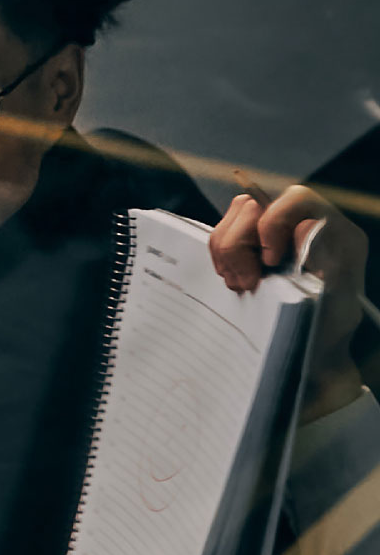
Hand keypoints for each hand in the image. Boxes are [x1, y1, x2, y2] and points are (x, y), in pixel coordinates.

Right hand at [212, 184, 370, 420]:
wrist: (312, 356)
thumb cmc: (326, 334)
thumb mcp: (334, 303)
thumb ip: (326, 263)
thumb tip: (307, 224)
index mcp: (334, 233)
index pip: (295, 199)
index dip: (272, 223)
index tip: (268, 262)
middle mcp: (305, 226)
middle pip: (253, 206)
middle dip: (238, 245)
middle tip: (246, 283)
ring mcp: (276, 237)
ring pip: (233, 220)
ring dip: (226, 253)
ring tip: (239, 284)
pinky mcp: (253, 248)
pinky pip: (222, 237)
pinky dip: (220, 258)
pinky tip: (234, 281)